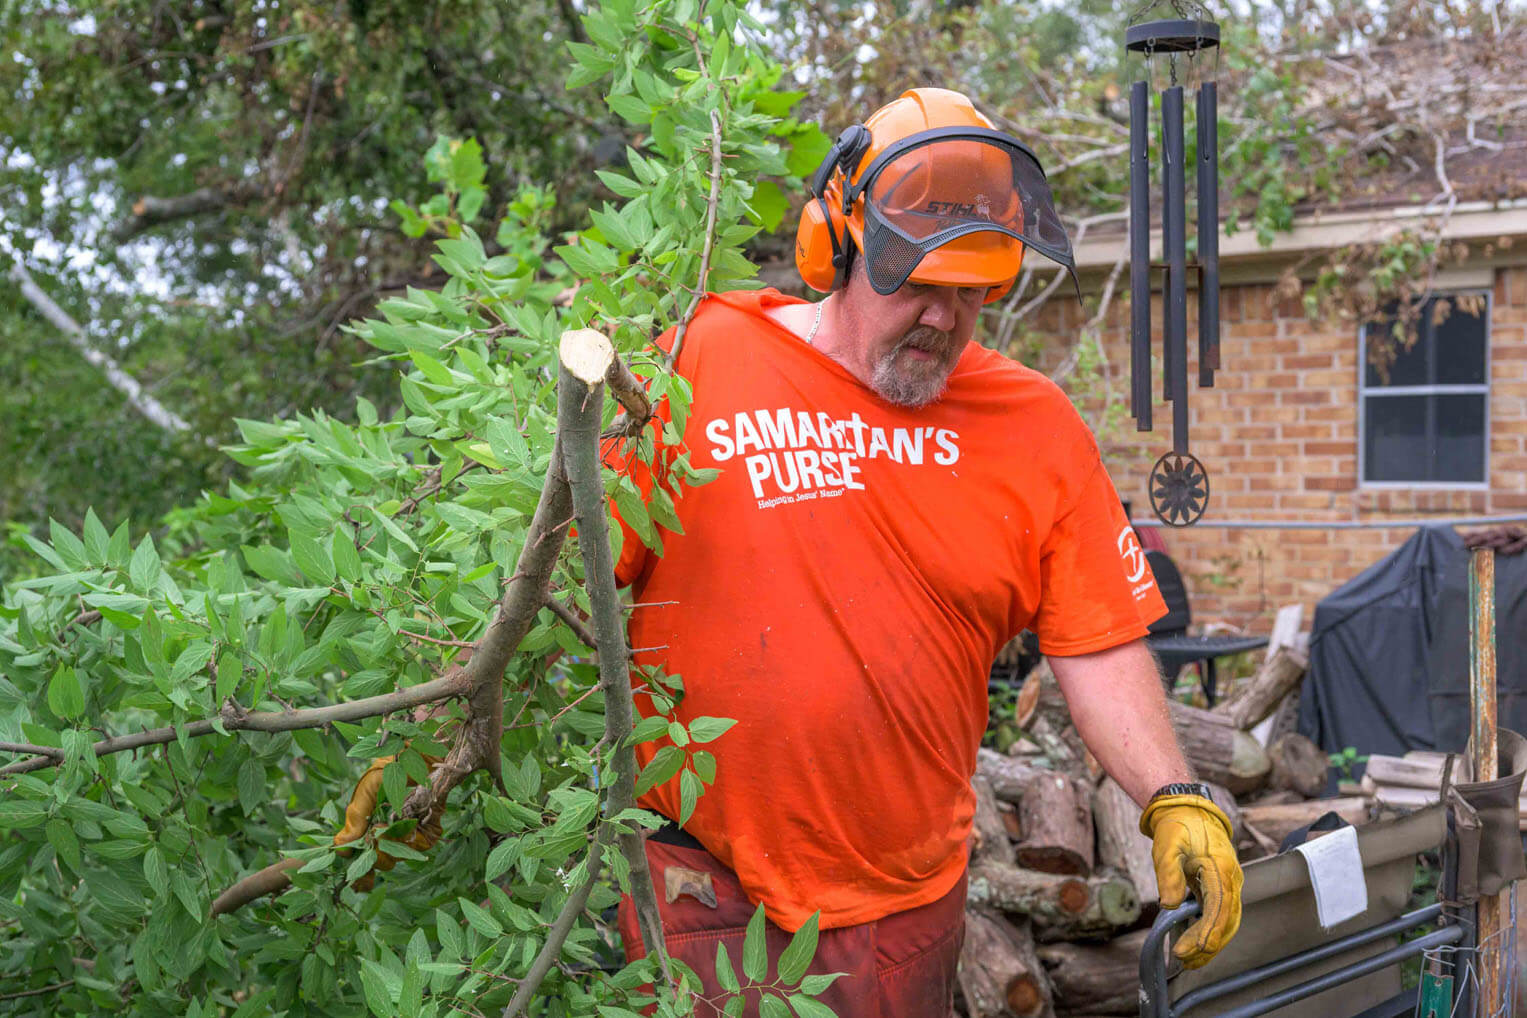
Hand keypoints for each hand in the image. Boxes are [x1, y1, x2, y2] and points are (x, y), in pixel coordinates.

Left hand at [1139, 793, 1243, 968]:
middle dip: (1208, 944)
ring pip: (1226, 922)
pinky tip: (1196, 946)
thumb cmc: (1177, 826)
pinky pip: (1220, 916)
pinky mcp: (1220, 888)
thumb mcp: (1167, 845)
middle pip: (1227, 921)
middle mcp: (1231, 880)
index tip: (1192, 949)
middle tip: (1185, 960)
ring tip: (1190, 961)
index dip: (1207, 932)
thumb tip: (1170, 904)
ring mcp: (1229, 885)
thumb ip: (1169, 874)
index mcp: (1221, 869)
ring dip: (1211, 943)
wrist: (1187, 810)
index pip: (1219, 909)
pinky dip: (1210, 933)